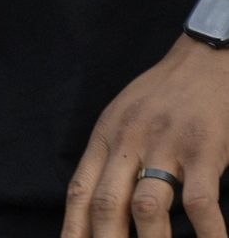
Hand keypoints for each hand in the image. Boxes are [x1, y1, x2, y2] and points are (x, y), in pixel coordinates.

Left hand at [62, 36, 228, 236]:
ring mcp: (167, 145)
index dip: (73, 232)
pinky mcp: (203, 149)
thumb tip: (92, 209)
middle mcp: (130, 140)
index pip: (80, 192)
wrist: (204, 59)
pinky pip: (201, 205)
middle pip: (108, 206)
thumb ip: (108, 159)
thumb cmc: (163, 95)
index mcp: (106, 135)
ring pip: (148, 210)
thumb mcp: (123, 117)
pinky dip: (207, 236)